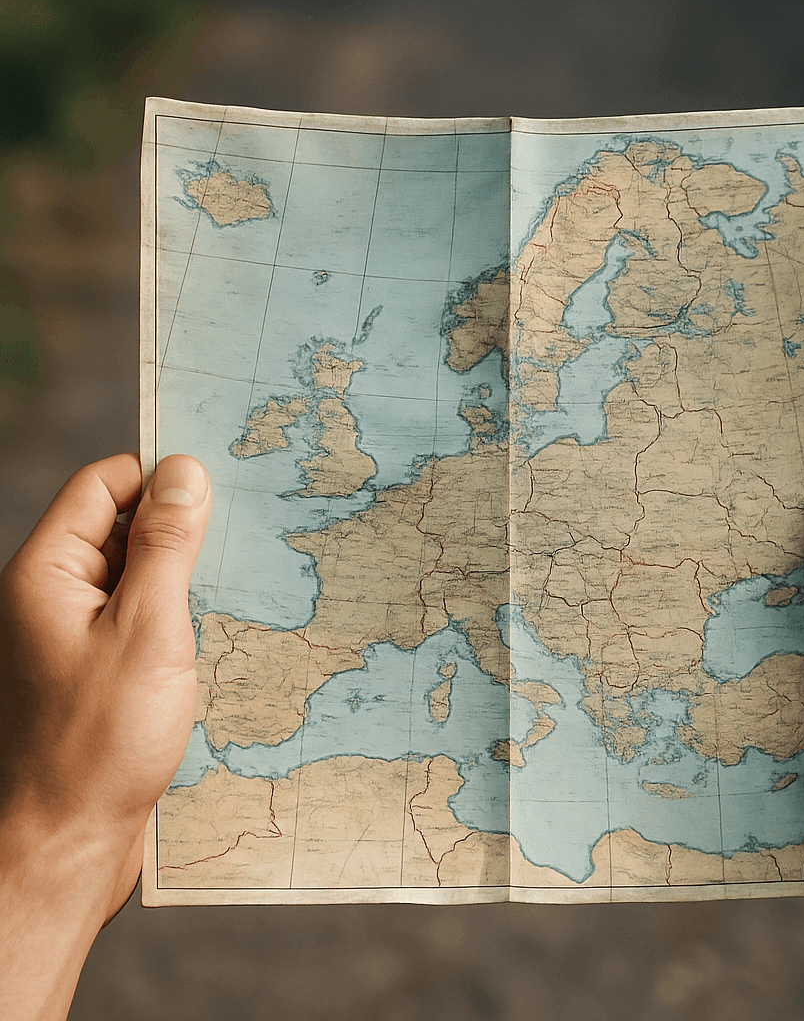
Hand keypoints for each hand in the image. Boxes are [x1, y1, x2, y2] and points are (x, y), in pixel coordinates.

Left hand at [0, 454, 208, 1020]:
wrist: (67, 843)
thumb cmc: (100, 741)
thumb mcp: (147, 629)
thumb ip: (165, 545)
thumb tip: (185, 470)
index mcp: (48, 572)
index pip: (102, 485)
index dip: (159, 476)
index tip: (223, 484)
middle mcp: (55, 595)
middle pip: (122, 526)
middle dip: (182, 528)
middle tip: (245, 537)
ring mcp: (77, 633)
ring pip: (139, 574)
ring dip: (187, 576)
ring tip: (237, 590)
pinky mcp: (101, 668)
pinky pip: (144, 617)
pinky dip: (181, 615)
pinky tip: (220, 633)